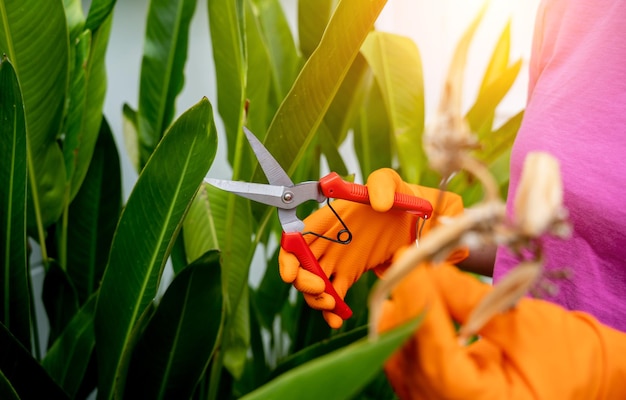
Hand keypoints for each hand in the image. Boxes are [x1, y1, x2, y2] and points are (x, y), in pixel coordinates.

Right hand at [278, 168, 466, 327]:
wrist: (419, 221)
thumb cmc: (400, 196)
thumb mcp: (392, 181)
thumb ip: (383, 185)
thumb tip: (379, 203)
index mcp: (329, 218)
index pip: (297, 236)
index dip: (288, 255)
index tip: (291, 273)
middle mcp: (328, 240)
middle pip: (300, 264)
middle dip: (302, 281)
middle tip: (321, 289)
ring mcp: (338, 259)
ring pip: (314, 283)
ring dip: (316, 298)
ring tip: (332, 306)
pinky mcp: (350, 275)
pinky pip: (334, 295)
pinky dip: (332, 310)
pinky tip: (338, 319)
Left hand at [378, 262, 625, 398]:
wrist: (579, 377)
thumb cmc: (565, 357)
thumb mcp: (525, 327)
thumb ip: (472, 302)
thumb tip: (431, 270)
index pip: (438, 360)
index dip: (419, 308)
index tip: (409, 265)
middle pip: (409, 360)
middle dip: (404, 305)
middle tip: (409, 262)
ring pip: (399, 358)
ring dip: (402, 312)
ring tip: (415, 275)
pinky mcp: (431, 393)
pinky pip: (404, 359)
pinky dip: (406, 325)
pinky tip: (415, 298)